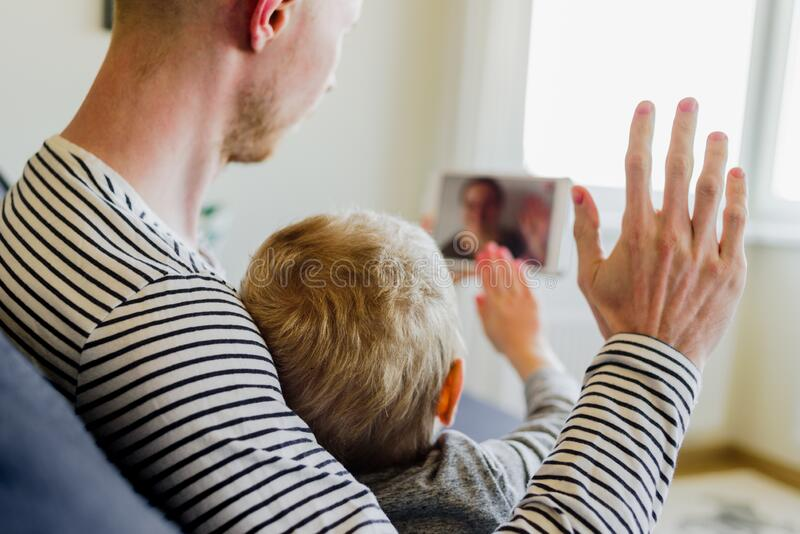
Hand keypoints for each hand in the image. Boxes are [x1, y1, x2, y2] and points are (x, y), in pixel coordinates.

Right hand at [475, 243, 563, 378]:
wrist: (527, 351)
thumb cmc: (506, 343)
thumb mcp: (487, 329)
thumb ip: (482, 311)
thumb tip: (478, 295)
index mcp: (493, 307)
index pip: (486, 282)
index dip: (482, 267)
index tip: (479, 256)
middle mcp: (506, 301)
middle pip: (498, 275)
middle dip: (493, 259)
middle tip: (490, 246)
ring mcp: (521, 300)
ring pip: (512, 276)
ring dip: (506, 261)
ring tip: (502, 249)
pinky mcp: (534, 302)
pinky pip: (526, 283)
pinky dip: (522, 272)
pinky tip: (518, 262)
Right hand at [572, 98, 747, 369]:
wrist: (653, 359)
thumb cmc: (617, 316)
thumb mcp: (590, 274)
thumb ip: (584, 229)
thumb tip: (577, 189)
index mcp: (635, 234)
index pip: (637, 169)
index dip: (642, 132)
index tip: (647, 106)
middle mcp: (671, 237)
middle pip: (678, 169)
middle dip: (682, 130)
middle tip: (688, 102)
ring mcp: (703, 252)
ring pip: (712, 191)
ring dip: (714, 156)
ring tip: (716, 132)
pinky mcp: (728, 270)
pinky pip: (736, 223)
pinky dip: (737, 195)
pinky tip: (736, 174)